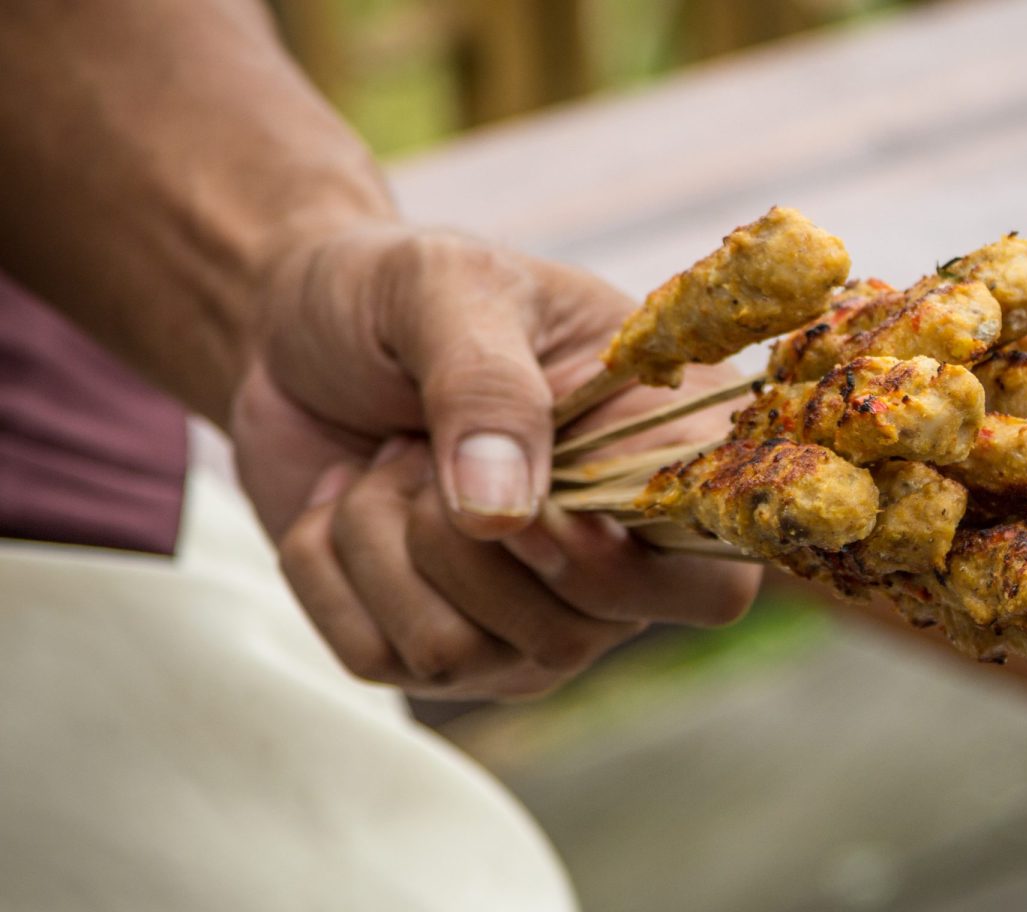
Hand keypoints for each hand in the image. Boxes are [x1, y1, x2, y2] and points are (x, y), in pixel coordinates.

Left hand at [231, 223, 759, 695]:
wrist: (288, 326)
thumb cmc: (395, 294)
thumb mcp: (446, 287)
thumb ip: (485, 385)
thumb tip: (505, 517)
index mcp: (661, 456)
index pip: (713, 577)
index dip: (620, 562)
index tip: (532, 498)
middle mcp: (610, 554)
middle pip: (572, 633)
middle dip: (457, 536)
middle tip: (421, 440)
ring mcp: (524, 613)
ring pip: (457, 655)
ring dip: (379, 540)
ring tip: (385, 460)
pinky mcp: (431, 643)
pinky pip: (375, 657)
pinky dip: (325, 566)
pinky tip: (343, 499)